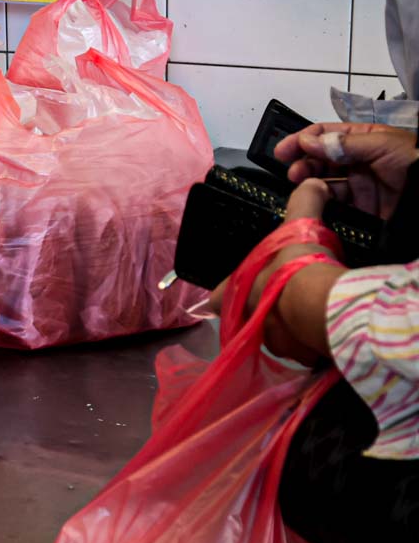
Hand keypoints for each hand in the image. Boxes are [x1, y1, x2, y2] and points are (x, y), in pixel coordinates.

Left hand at [208, 179, 335, 365]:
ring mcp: (274, 343)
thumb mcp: (297, 225)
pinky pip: (305, 348)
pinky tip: (326, 323)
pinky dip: (313, 338)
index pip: (216, 298)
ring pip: (278, 334)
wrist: (321, 305)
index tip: (243, 286)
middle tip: (287, 293)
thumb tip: (313, 184)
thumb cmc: (296, 265)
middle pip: (249, 317)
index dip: (227, 292)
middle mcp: (247, 324)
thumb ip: (303, 203)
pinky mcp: (302, 358)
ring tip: (309, 307)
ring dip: (290, 324)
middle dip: (266, 307)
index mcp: (233, 295)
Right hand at [275, 122, 418, 218]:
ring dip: (310, 182)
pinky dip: (322, 202)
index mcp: (363, 139)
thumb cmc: (417, 161)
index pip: (326, 135)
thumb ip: (343, 144)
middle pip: (320, 159)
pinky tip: (317, 199)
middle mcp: (358, 160)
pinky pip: (334, 204)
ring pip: (323, 181)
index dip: (303, 139)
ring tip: (303, 185)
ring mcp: (358, 184)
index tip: (285, 149)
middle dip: (302, 162)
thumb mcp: (381, 144)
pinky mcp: (360, 207)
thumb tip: (309, 142)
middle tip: (292, 171)